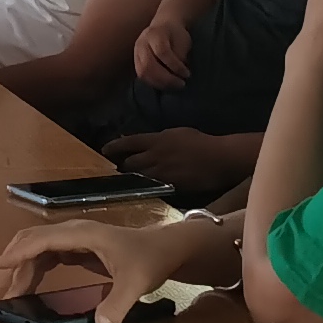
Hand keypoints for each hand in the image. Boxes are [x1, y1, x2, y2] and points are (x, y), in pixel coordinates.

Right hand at [0, 213, 229, 322]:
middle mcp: (73, 232)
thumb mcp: (137, 283)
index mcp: (81, 234)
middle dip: (11, 261)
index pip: (41, 240)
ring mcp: (74, 239)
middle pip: (32, 241)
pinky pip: (47, 256)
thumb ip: (118, 304)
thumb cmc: (149, 260)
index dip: (18, 253)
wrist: (166, 248)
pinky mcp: (78, 248)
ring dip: (20, 267)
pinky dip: (33, 269)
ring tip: (5, 290)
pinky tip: (28, 286)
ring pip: (37, 248)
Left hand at [103, 129, 249, 202]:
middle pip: (129, 163)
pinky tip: (144, 189)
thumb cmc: (200, 142)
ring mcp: (162, 173)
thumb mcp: (175, 133)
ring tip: (126, 181)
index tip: (104, 150)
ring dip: (131, 178)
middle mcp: (154, 157)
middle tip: (114, 169)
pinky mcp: (170, 187)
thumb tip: (145, 142)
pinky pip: (153, 188)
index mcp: (155, 140)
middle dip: (120, 166)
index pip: (128, 143)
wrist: (219, 159)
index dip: (114, 147)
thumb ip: (158, 138)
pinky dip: (146, 187)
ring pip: (139, 177)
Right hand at [130, 8, 195, 87]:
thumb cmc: (175, 34)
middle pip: (148, 64)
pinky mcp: (135, 61)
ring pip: (143, 72)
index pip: (162, 52)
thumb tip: (178, 74)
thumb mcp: (182, 40)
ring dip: (159, 83)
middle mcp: (142, 42)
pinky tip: (165, 85)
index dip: (175, 65)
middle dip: (166, 78)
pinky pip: (141, 75)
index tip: (187, 74)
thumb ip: (179, 56)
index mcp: (154, 33)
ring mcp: (136, 52)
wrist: (164, 25)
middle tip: (180, 84)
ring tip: (173, 86)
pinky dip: (154, 83)